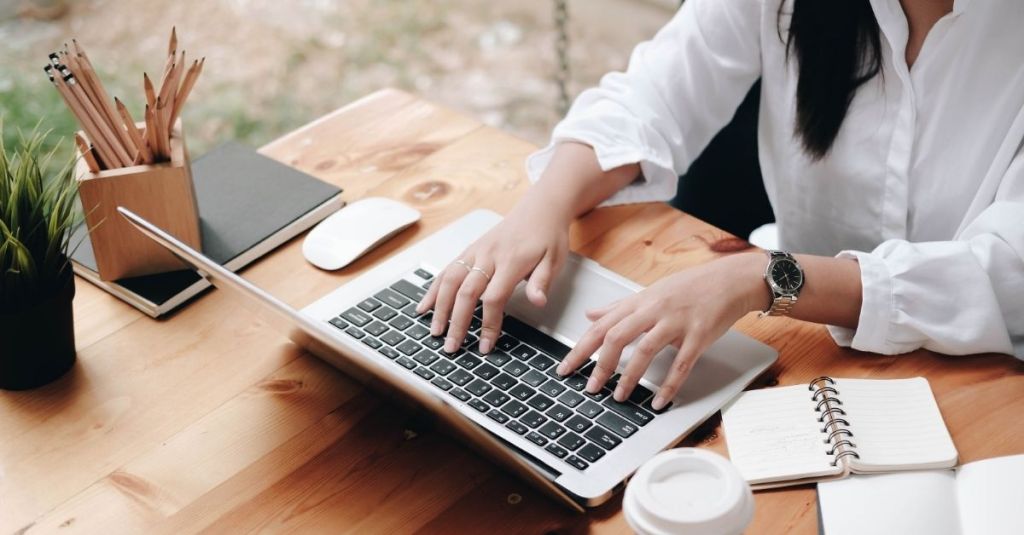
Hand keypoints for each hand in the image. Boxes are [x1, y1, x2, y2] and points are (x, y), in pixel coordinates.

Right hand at [416, 201, 570, 353]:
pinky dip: (433, 289)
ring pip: (450, 280)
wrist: (539, 208)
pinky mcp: (470, 250)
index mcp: (511, 261)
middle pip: (466, 292)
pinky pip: (447, 270)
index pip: (494, 297)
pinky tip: (424, 305)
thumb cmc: (547, 235)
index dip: (488, 323)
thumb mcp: (555, 259)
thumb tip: (538, 302)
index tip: (486, 345)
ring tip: (435, 331)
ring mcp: (476, 252)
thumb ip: (542, 282)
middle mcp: (488, 256)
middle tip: (451, 347)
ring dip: (440, 308)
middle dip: (457, 322)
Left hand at [556, 252, 767, 409]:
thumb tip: (591, 315)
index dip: (581, 348)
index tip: (566, 368)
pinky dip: (669, 385)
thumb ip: (619, 307)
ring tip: (619, 396)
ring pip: (646, 349)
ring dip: (630, 376)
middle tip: (590, 387)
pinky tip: (658, 401)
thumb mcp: (650, 293)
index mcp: (640, 302)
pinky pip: (681, 363)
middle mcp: (654, 310)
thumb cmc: (691, 287)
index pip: (602, 326)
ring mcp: (677, 322)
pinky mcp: (699, 335)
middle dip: (600, 364)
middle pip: (617, 336)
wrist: (730, 280)